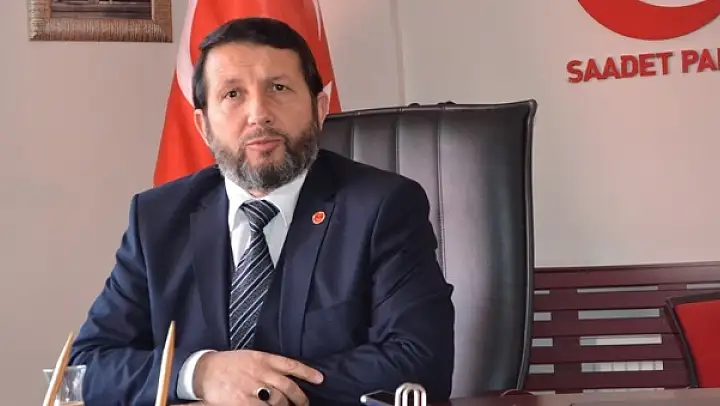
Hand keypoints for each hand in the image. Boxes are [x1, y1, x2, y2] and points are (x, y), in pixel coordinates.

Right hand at [193, 350, 323, 405]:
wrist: (204, 371)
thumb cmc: (228, 364)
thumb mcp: (250, 357)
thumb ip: (268, 366)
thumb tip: (286, 377)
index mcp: (262, 358)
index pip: (290, 365)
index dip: (307, 372)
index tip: (320, 379)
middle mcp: (260, 372)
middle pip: (287, 387)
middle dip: (299, 398)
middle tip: (304, 403)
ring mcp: (251, 388)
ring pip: (278, 400)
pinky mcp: (242, 401)